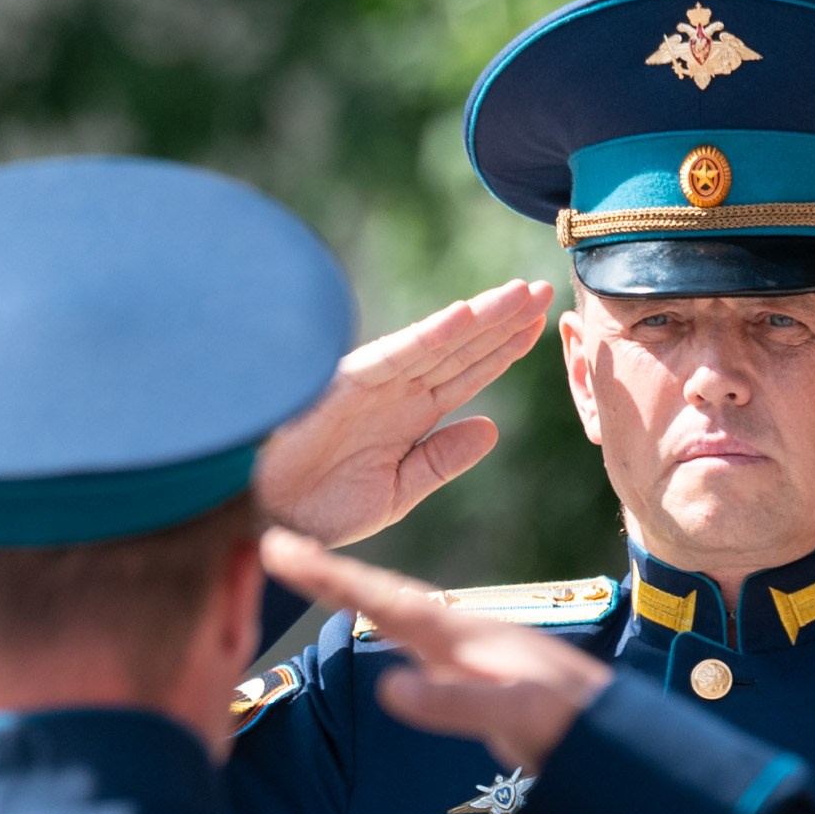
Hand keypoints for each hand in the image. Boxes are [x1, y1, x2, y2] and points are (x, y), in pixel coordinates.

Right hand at [254, 279, 554, 546]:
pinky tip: (463, 316)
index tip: (539, 327)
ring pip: (437, 344)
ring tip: (518, 294)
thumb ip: (442, 460)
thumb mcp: (399, 490)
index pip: (467, 375)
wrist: (271, 521)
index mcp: (411, 415)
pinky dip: (428, 335)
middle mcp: (397, 391)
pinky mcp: (347, 385)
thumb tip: (490, 428)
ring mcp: (374, 384)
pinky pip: (395, 356)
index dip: (503, 350)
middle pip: (460, 350)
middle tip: (543, 292)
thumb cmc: (324, 507)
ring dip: (478, 318)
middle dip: (501, 321)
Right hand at [261, 532, 609, 773]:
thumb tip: (389, 687)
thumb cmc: (572, 726)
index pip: (380, 599)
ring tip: (313, 573)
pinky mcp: (478, 674)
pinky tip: (385, 628)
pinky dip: (385, 624)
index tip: (278, 547)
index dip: (326, 576)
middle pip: (382, 595)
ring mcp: (469, 653)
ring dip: (354, 592)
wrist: (622, 737)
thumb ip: (454, 702)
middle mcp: (460, 635)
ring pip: (398, 612)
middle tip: (277, 547)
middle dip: (328, 573)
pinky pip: (416, 640)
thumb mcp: (515, 715)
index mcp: (460, 637)